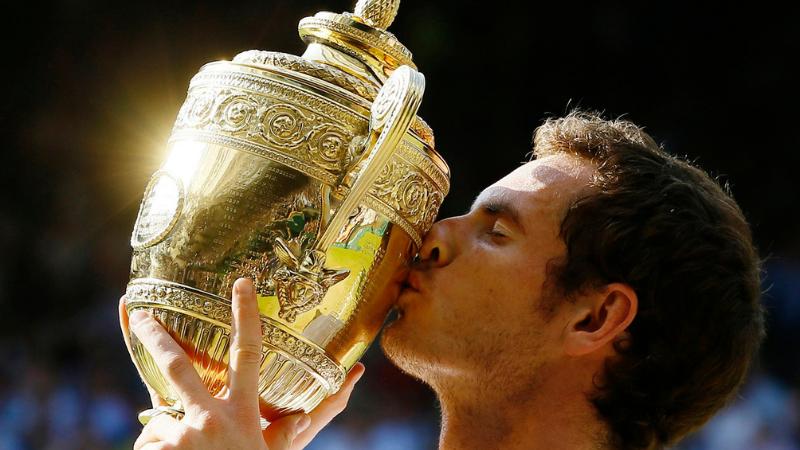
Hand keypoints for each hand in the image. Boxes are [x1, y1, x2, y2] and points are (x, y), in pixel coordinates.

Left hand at [119, 278, 364, 449]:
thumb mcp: (279, 449)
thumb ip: (302, 422)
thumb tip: (337, 390)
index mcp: (244, 413)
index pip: (249, 354)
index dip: (246, 316)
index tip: (242, 283)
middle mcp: (210, 418)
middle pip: (177, 364)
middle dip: (154, 335)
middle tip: (139, 311)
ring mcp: (182, 436)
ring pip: (161, 417)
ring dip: (168, 432)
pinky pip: (149, 441)